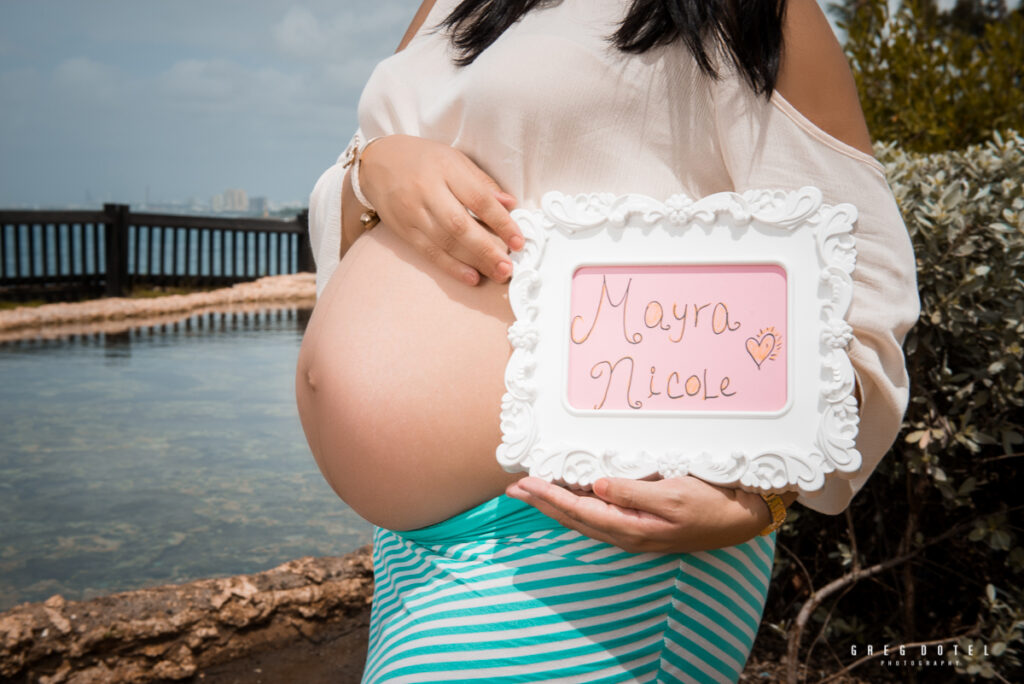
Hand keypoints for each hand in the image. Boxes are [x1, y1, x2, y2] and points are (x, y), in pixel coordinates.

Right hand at [358, 134, 524, 285]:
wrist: (378, 162)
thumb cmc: (424, 160)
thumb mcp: (455, 160)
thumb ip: (482, 183)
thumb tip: (510, 205)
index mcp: (446, 170)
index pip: (478, 199)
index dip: (501, 222)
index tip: (519, 241)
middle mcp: (427, 192)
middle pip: (460, 225)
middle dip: (487, 249)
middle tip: (508, 267)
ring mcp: (412, 213)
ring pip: (445, 242)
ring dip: (474, 261)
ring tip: (497, 274)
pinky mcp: (403, 230)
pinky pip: (429, 252)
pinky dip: (451, 267)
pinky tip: (471, 277)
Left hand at [505, 475, 771, 553]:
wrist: (739, 520)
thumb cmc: (709, 504)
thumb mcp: (673, 494)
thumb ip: (633, 492)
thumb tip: (596, 485)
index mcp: (630, 527)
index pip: (579, 510)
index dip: (549, 495)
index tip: (525, 482)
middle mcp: (626, 534)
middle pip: (573, 517)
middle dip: (542, 502)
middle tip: (514, 488)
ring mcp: (632, 532)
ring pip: (582, 518)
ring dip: (555, 505)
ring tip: (532, 492)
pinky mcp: (639, 526)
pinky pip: (597, 516)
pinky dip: (576, 506)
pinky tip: (569, 498)